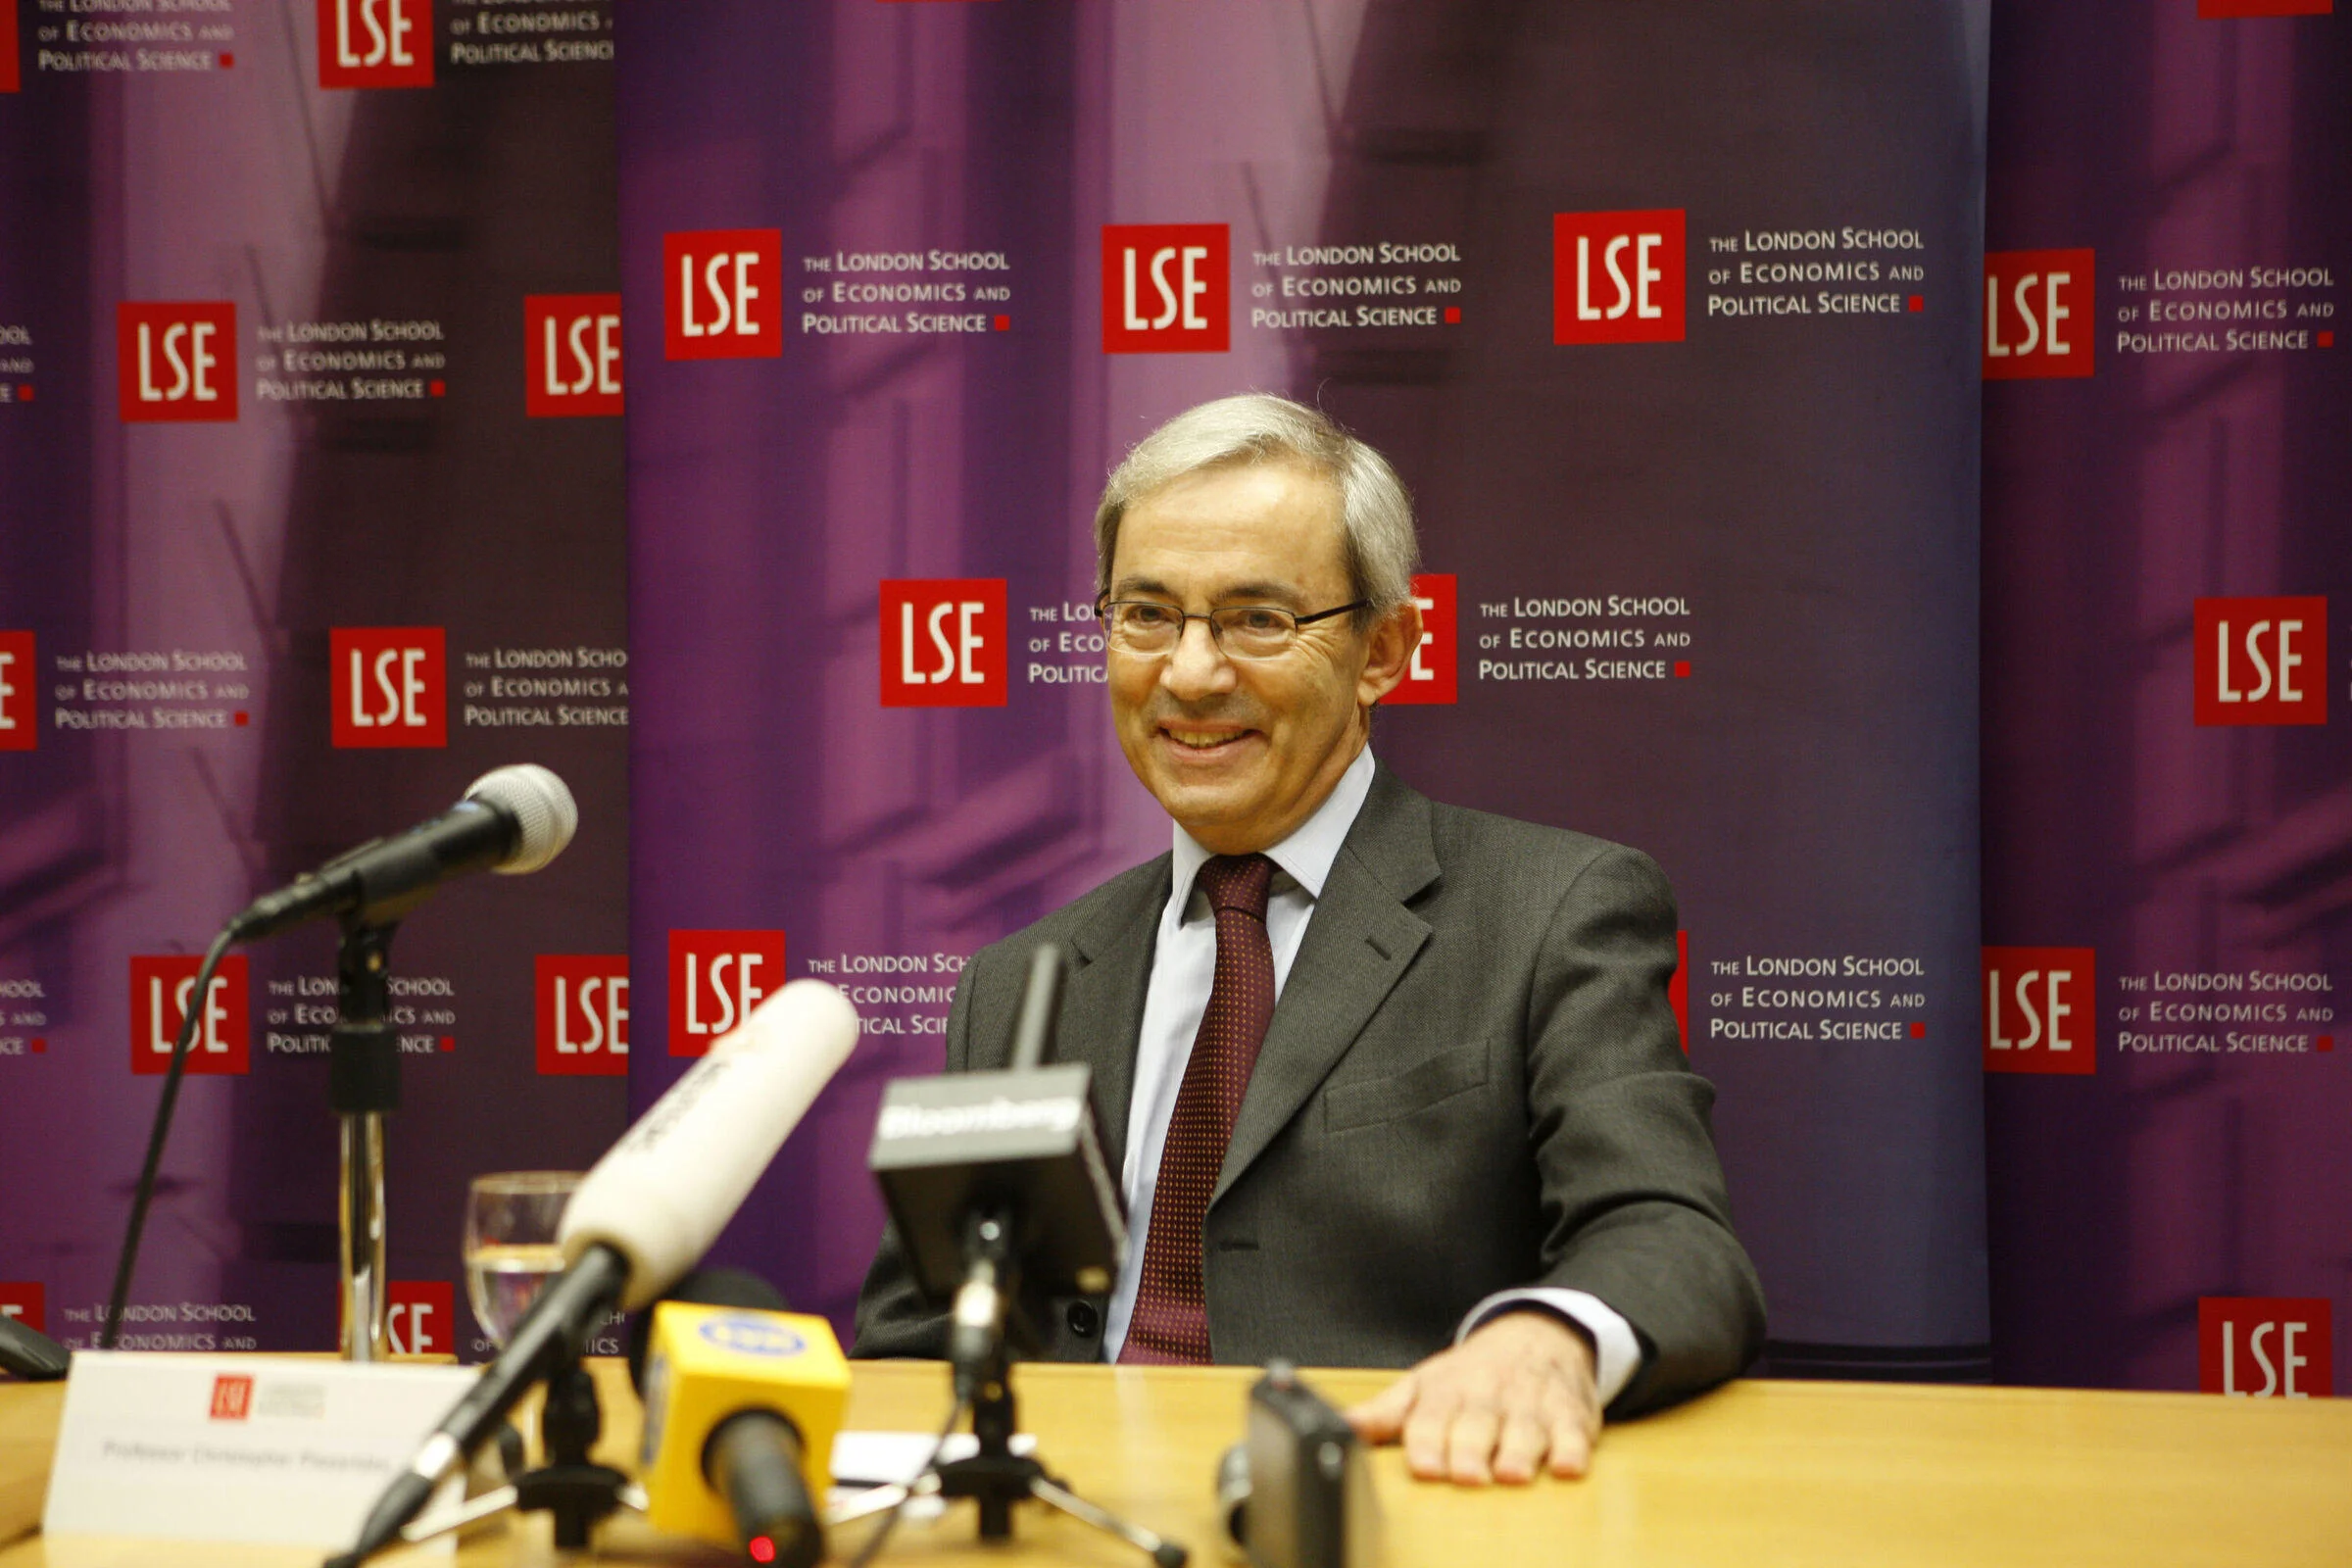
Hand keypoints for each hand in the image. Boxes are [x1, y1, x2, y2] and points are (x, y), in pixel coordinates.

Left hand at [1343, 1310, 1599, 1484]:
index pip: (1432, 1419)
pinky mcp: (1570, 1413)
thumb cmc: (1471, 1374)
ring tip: (1512, 1473)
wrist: (1536, 1334)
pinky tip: (1569, 1465)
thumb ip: (1383, 1414)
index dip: (1427, 1443)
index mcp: (1447, 1392)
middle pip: (1478, 1424)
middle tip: (1466, 1476)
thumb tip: (1340, 1428)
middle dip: (1471, 1450)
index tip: (1424, 1467)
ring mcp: (1531, 1404)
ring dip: (1520, 1451)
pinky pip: (1575, 1432)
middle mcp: (1489, 1396)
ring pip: (1525, 1429)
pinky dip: (1574, 1448)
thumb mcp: (1423, 1387)